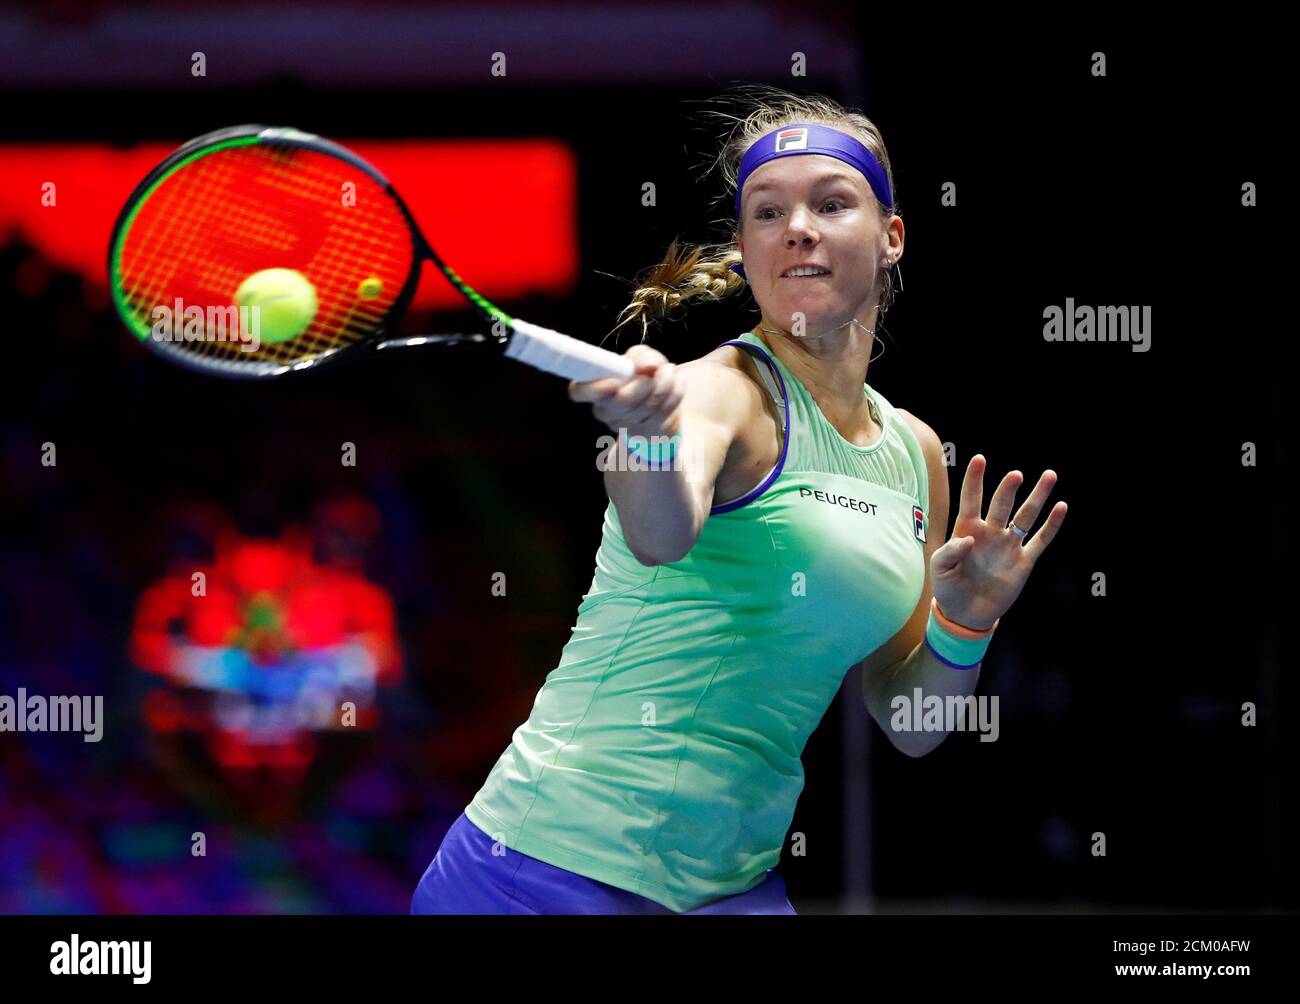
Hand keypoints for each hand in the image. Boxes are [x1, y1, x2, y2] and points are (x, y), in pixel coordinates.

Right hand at [567, 343, 685, 438]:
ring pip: (648, 406)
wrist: (661, 400)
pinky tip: (678, 384)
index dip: (594, 388)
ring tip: (670, 371)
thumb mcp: (640, 357)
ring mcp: (625, 426)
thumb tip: (647, 368)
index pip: (578, 391)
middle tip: (657, 368)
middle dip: (645, 382)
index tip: (615, 381)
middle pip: (622, 401)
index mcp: (594, 389)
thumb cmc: (642, 375)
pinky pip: (665, 413)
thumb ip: (641, 356)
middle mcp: (605, 412)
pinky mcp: (648, 434)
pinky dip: (676, 394)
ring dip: (666, 383)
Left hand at [930, 455, 1067, 630]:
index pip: (971, 499)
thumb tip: (969, 539)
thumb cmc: (948, 587)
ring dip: (1037, 497)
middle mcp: (990, 531)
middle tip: (1015, 476)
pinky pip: (1040, 540)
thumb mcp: (939, 568)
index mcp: (966, 528)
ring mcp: (1008, 545)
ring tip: (1049, 476)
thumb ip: (950, 551)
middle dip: (1008, 489)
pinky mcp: (1024, 562)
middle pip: (1002, 504)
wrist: (965, 613)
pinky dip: (1051, 525)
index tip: (979, 459)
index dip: (974, 480)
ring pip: (1025, 516)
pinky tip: (1061, 507)